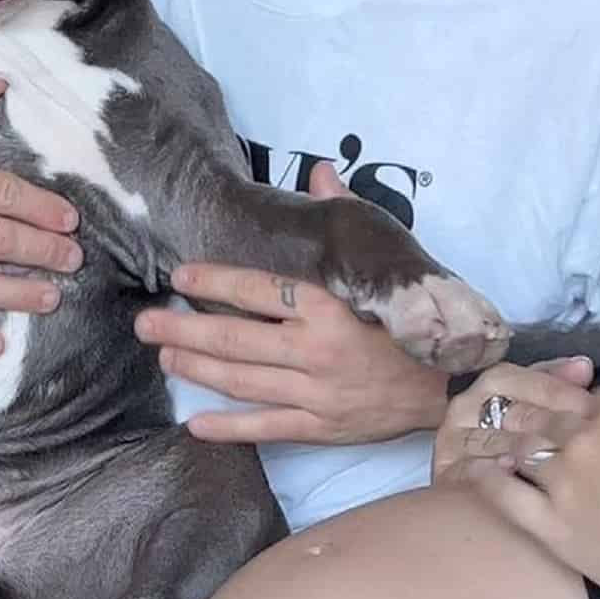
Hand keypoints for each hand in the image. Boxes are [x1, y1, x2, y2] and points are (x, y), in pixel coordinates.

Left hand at [133, 163, 449, 444]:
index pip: (261, 290)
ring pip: (243, 382)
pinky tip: (195, 422)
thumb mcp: (389, 262)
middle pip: (236, 340)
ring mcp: (318, 392)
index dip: (215, 283)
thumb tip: (319, 171)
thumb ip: (347, 215)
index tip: (179, 277)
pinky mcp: (323, 427)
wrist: (454, 380)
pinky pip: (267, 427)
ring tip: (163, 357)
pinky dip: (229, 427)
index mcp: (331, 305)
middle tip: (144, 324)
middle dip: (183, 331)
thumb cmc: (416, 317)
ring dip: (197, 370)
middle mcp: (318, 349)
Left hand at [446, 345, 599, 598]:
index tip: (598, 416)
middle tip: (530, 418)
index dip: (594, 403)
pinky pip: (503, 494)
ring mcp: (558, 482)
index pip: (594, 395)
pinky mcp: (547, 524)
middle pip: (547, 415)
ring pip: (520, 446)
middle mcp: (580, 439)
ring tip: (495, 438)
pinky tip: (476, 469)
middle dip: (538, 412)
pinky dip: (487, 478)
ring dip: (508, 438)